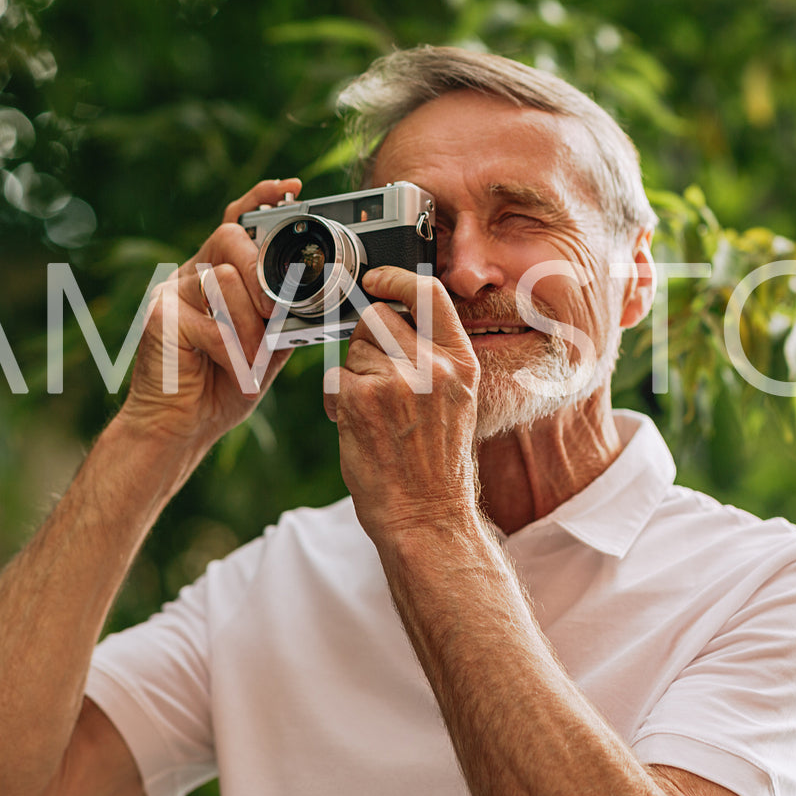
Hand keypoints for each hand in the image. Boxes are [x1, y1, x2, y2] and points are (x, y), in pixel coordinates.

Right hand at [117, 178, 301, 449]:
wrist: (182, 427)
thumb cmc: (225, 384)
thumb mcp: (269, 344)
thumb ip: (287, 314)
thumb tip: (325, 293)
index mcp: (219, 274)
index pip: (239, 221)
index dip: (262, 198)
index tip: (292, 187)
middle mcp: (192, 274)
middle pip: (231, 240)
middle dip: (262, 274)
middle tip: (275, 312)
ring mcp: (171, 292)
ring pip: (223, 278)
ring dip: (249, 324)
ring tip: (252, 356)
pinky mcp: (160, 316)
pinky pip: (209, 319)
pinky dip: (232, 350)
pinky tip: (234, 371)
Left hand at [325, 266, 481, 544]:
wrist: (426, 517)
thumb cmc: (437, 464)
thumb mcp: (456, 402)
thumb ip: (433, 358)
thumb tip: (391, 319)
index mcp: (461, 362)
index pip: (429, 294)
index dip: (396, 279)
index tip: (376, 280)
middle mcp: (433, 366)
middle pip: (378, 317)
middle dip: (365, 340)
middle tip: (372, 375)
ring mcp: (396, 382)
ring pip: (352, 350)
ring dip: (352, 376)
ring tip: (373, 414)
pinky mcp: (361, 401)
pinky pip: (334, 380)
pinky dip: (337, 401)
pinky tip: (357, 427)